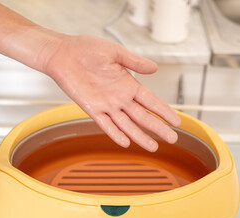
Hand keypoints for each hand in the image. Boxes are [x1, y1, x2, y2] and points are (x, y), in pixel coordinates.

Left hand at [43, 34, 180, 151]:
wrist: (63, 54)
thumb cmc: (87, 49)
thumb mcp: (115, 52)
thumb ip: (134, 62)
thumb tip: (154, 68)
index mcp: (128, 84)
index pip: (151, 101)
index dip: (164, 111)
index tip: (177, 121)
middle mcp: (120, 97)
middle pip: (143, 116)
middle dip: (158, 128)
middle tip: (172, 139)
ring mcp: (107, 105)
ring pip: (127, 125)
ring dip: (140, 136)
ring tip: (153, 147)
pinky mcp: (92, 109)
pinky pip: (105, 124)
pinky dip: (115, 134)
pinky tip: (126, 142)